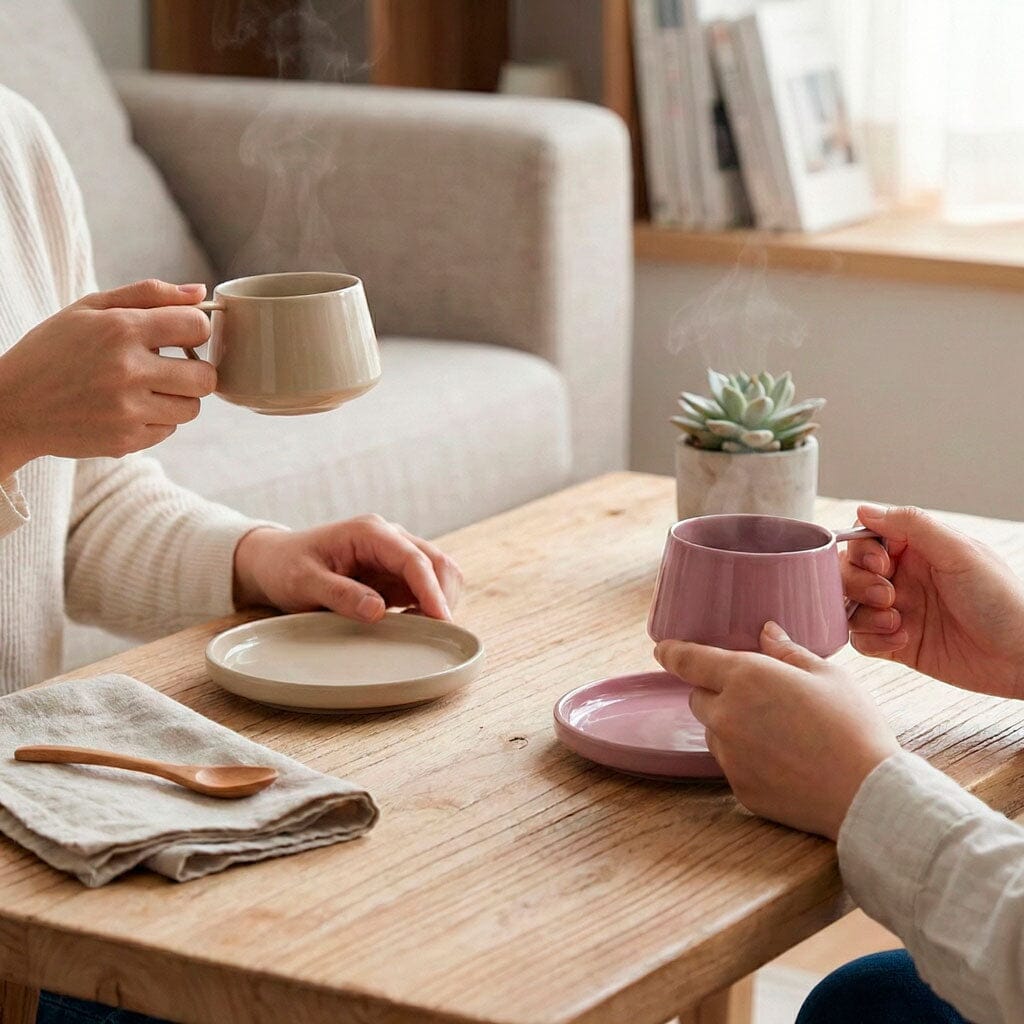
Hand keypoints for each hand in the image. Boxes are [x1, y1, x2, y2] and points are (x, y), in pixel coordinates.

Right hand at [0, 279, 214, 477]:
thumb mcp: (90, 309)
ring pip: (192, 408)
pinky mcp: (125, 441)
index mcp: (121, 329)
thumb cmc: (54, 349)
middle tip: (172, 367)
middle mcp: (127, 371)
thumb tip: (200, 292)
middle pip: (205, 377)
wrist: (12, 404)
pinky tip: (128, 408)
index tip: (181, 335)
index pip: (196, 327)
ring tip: (148, 388)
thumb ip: (149, 295)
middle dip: (195, 370)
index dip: (196, 330)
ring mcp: (127, 410)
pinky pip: (168, 430)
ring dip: (178, 398)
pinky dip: (156, 420)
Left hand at [233, 516, 462, 622]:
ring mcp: (394, 556)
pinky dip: (428, 607)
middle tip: (433, 632)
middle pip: (438, 563)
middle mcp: (389, 538)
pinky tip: (412, 626)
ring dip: (439, 601)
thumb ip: (339, 594)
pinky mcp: (394, 574)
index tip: (440, 619)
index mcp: (370, 532)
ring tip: (419, 630)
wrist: (274, 561)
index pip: (413, 559)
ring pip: (439, 574)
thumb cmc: (285, 566)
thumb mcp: (303, 582)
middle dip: (443, 596)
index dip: (431, 590)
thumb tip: (378, 611)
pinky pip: (425, 588)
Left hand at [655, 622, 899, 839]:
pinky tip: (783, 760)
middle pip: (699, 697)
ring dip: (730, 725)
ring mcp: (729, 755)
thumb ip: (788, 651)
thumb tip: (766, 632)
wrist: (867, 796)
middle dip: (717, 691)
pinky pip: (731, 763)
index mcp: (745, 678)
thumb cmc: (853, 727)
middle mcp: (726, 715)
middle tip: (757, 696)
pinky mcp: (738, 787)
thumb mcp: (828, 675)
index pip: (688, 660)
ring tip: (778, 732)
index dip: (671, 652)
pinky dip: (746, 757)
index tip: (662, 649)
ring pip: (714, 732)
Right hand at [843, 504, 1023, 697]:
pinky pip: (860, 639)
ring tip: (896, 621)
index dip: (863, 552)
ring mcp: (898, 611)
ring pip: (849, 606)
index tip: (881, 564)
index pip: (866, 540)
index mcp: (917, 550)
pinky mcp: (896, 644)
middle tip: (889, 594)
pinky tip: (901, 640)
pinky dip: (872, 640)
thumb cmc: (1003, 601)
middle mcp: (904, 578)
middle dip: (859, 584)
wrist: (1021, 656)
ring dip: (865, 614)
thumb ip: (912, 524)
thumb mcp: (960, 552)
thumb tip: (865, 509)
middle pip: (849, 572)